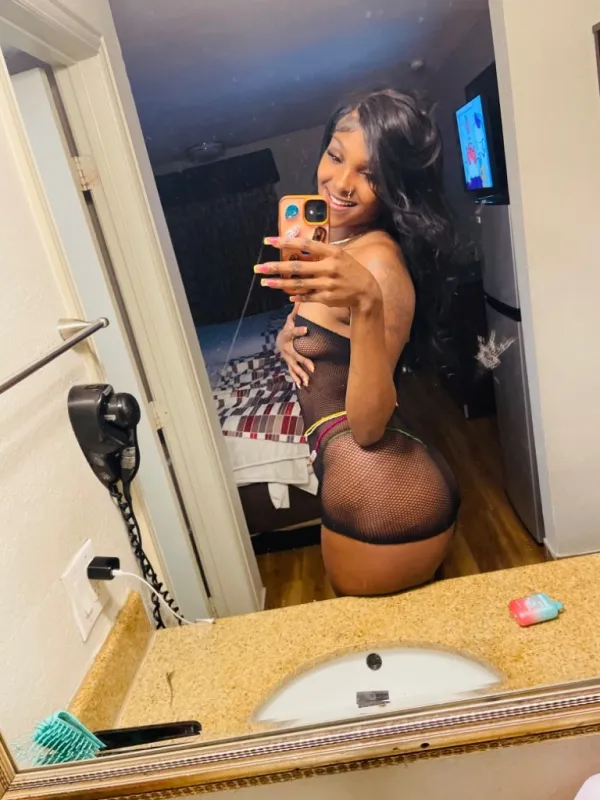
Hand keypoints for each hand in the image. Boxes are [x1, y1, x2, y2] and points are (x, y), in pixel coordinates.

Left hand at [255, 237, 380, 310]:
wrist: (366, 292)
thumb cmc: (349, 270)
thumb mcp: (340, 255)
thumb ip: (320, 252)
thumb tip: (296, 248)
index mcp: (333, 253)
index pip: (305, 245)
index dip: (286, 242)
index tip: (268, 241)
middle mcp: (329, 268)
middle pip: (297, 266)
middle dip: (276, 267)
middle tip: (259, 268)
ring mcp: (327, 284)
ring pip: (298, 284)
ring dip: (280, 284)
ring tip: (266, 282)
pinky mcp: (327, 298)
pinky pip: (307, 297)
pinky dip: (296, 296)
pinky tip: (286, 294)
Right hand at [275, 303, 313, 387]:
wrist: (279, 341)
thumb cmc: (288, 328)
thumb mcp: (290, 319)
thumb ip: (296, 311)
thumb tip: (299, 298)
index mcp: (287, 335)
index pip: (293, 331)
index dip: (298, 330)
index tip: (306, 329)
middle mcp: (287, 348)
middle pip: (295, 355)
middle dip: (304, 361)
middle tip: (313, 367)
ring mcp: (287, 358)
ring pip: (294, 366)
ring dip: (301, 374)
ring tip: (308, 381)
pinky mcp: (289, 364)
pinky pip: (293, 372)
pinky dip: (297, 379)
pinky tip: (303, 386)